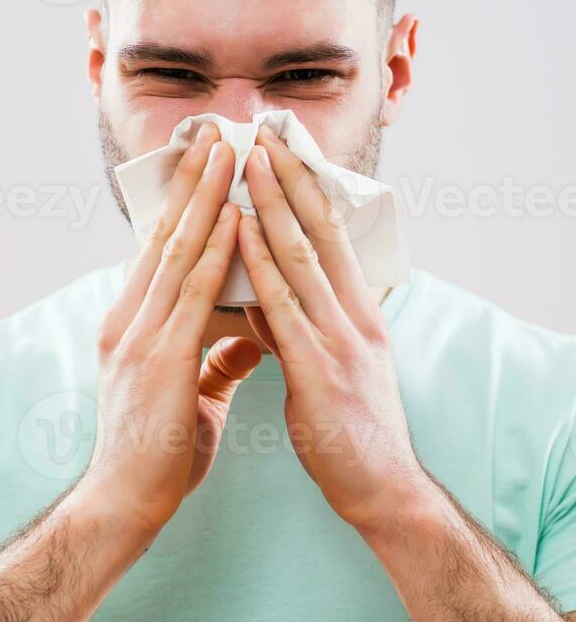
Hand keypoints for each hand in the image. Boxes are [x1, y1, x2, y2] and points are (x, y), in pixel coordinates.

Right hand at [82, 122, 261, 537]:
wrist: (125, 503)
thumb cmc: (156, 451)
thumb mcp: (191, 393)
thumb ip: (218, 361)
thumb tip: (252, 341)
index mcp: (133, 325)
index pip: (160, 252)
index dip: (183, 205)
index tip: (203, 165)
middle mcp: (129, 318)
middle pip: (165, 236)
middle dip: (192, 182)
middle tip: (213, 133)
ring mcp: (140, 333)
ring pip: (178, 250)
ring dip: (205, 197)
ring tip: (226, 151)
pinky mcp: (160, 356)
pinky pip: (195, 291)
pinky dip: (216, 249)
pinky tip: (236, 215)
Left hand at [237, 124, 422, 532]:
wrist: (383, 489)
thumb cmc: (355, 429)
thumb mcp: (335, 366)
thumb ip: (298, 327)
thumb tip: (262, 298)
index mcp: (361, 312)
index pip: (333, 235)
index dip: (309, 188)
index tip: (286, 148)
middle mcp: (356, 315)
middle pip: (320, 231)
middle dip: (291, 177)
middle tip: (266, 133)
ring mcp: (340, 341)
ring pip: (302, 258)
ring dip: (272, 205)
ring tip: (248, 162)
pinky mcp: (319, 372)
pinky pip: (283, 309)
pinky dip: (259, 266)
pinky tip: (238, 234)